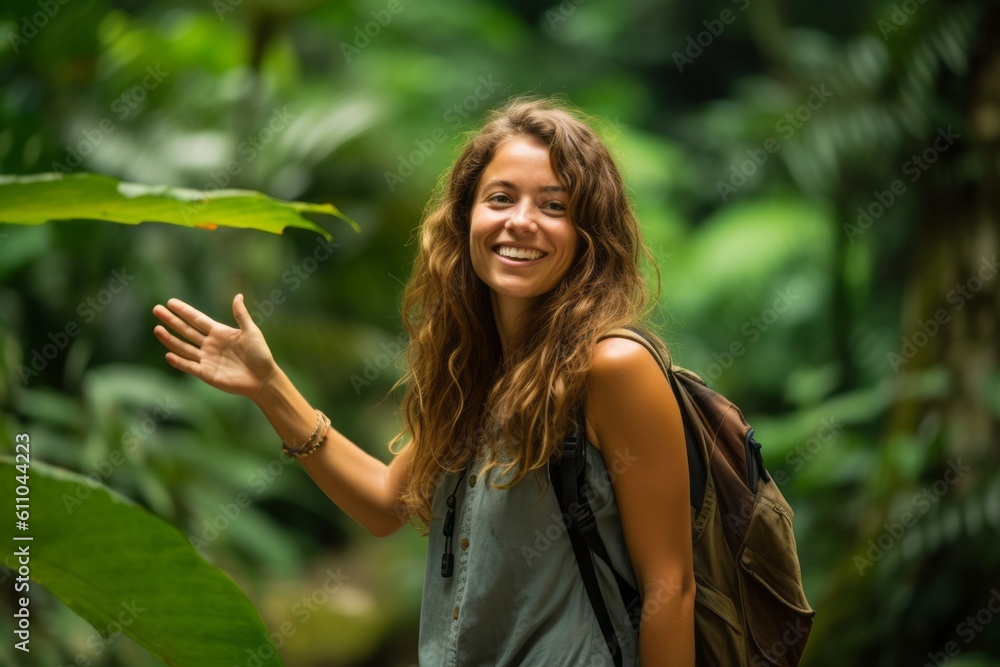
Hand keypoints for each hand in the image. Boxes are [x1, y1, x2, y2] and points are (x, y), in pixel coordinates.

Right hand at [152, 294, 277, 399]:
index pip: (197, 319)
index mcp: (219, 332)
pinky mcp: (206, 373)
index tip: (170, 302)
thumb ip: (241, 315)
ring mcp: (206, 359)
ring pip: (183, 347)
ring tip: (157, 329)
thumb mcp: (251, 331)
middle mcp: (210, 344)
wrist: (263, 378)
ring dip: (170, 339)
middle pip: (186, 330)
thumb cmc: (260, 354)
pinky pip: (189, 366)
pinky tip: (168, 354)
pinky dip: (178, 361)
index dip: (184, 311)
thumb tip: (238, 296)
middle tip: (156, 310)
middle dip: (171, 321)